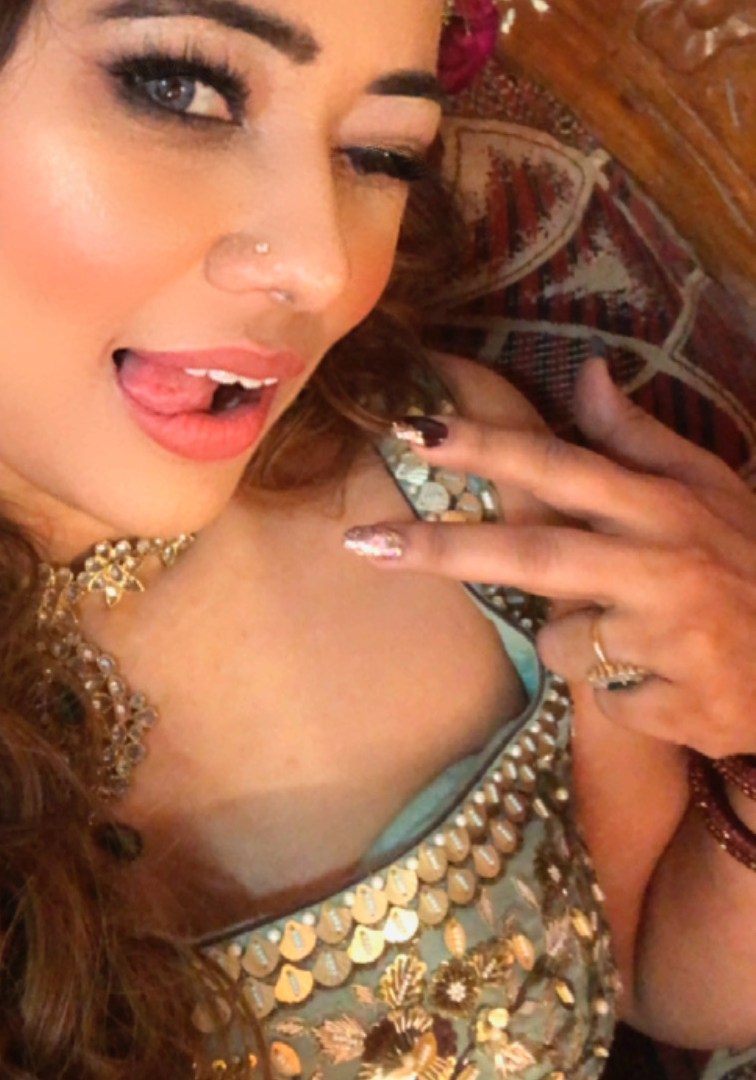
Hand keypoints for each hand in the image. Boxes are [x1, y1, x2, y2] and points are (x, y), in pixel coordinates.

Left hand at [345, 356, 755, 757]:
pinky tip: (665, 685)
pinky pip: (603, 702)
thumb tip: (585, 373)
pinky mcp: (674, 705)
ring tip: (636, 638)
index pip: (560, 467)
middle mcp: (663, 565)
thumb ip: (642, 441)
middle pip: (533, 554)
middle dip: (442, 548)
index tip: (412, 431)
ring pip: (562, 639)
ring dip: (576, 642)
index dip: (484, 448)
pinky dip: (621, 697)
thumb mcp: (713, 493)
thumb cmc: (755, 568)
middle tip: (362, 544)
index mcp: (666, 507)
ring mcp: (670, 638)